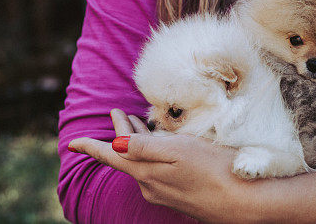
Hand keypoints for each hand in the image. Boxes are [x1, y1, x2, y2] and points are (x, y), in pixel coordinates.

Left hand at [68, 109, 256, 223]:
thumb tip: (116, 143)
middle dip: (121, 132)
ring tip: (135, 121)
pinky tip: (161, 144)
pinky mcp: (181, 193)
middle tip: (117, 112)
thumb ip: (145, 147)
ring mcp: (166, 191)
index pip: (112, 156)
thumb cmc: (214, 171)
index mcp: (146, 173)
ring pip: (143, 161)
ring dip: (138, 139)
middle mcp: (151, 185)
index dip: (92, 147)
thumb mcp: (178, 151)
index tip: (72, 142)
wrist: (243, 203)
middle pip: (128, 156)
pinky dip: (153, 151)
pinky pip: (157, 168)